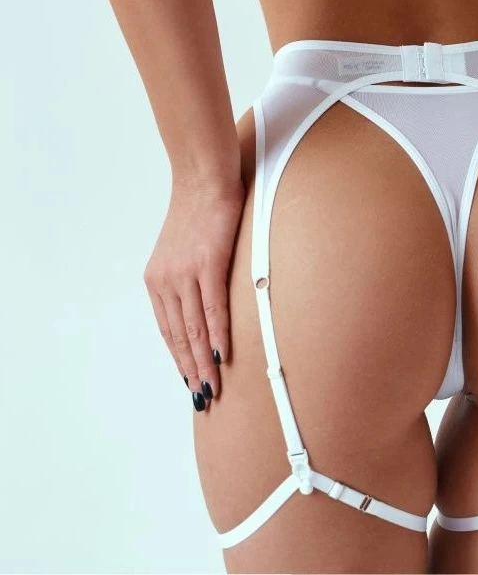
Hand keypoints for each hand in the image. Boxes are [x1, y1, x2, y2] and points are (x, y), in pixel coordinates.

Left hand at [143, 176, 244, 408]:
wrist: (205, 177)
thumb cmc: (199, 209)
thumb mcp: (183, 248)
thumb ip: (187, 277)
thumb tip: (201, 303)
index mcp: (157, 279)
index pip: (167, 329)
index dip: (179, 359)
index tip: (190, 381)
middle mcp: (165, 280)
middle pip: (179, 336)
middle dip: (191, 370)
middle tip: (203, 398)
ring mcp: (185, 273)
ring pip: (194, 329)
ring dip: (204, 362)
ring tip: (213, 386)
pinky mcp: (208, 263)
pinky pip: (213, 309)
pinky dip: (218, 336)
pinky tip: (223, 356)